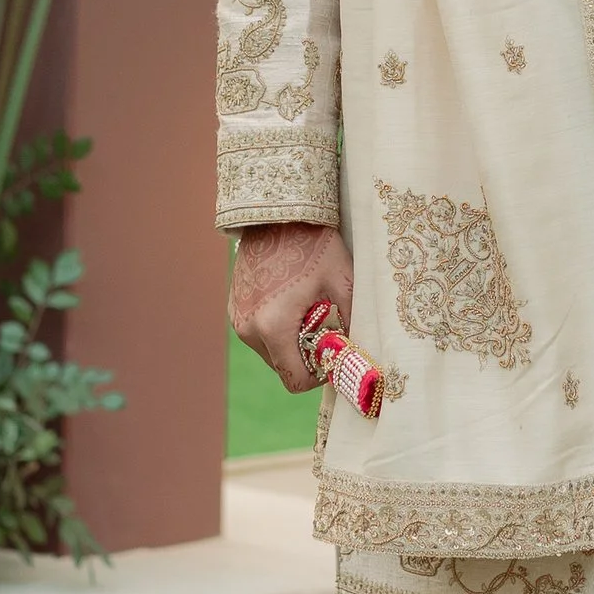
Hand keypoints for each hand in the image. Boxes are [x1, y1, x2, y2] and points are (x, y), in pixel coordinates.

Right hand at [229, 221, 353, 392]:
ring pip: (271, 351)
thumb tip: (360, 353)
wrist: (277, 213)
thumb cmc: (314, 245)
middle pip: (283, 367)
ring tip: (308, 310)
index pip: (296, 380)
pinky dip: (277, 328)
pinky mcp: (234, 308)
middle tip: (325, 327)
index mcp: (274, 327)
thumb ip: (352, 324)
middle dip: (306, 356)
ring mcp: (237, 318)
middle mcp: (249, 329)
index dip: (319, 375)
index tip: (333, 354)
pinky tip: (292, 301)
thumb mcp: (343, 283)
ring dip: (291, 342)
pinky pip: (259, 333)